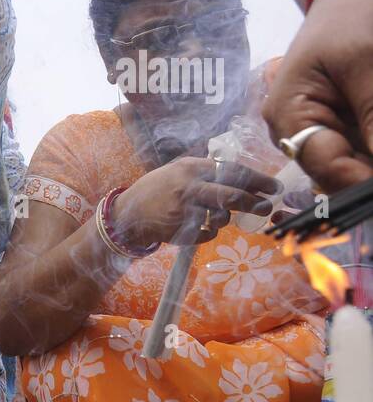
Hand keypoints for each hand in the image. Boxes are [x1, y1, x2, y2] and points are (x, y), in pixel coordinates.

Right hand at [111, 157, 278, 249]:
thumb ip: (206, 172)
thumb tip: (244, 178)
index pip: (232, 172)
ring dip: (225, 219)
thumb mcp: (179, 171)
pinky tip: (198, 227)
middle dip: (255, 203)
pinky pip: (208, 234)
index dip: (258, 180)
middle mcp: (188, 187)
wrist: (127, 214)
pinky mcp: (180, 230)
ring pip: (222, 217)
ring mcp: (184, 210)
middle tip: (267, 207)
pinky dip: (209, 232)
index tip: (274, 187)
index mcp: (191, 168)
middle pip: (232, 196)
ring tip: (218, 217)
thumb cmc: (157, 190)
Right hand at [262, 0, 372, 191]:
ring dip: (372, 152)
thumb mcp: (366, 64)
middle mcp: (297, 136)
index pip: (328, 169)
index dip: (364, 181)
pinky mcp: (342, 131)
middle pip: (344, 172)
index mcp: (288, 118)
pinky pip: (363, 150)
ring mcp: (321, 135)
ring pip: (358, 163)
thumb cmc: (350, 19)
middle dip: (371, 166)